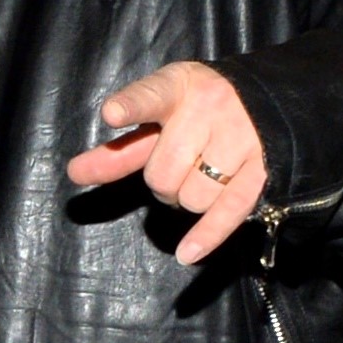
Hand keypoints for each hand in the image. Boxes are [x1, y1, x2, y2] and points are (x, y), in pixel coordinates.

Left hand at [65, 59, 267, 266]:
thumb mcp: (160, 123)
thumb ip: (120, 150)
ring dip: (189, 200)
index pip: (151, 96)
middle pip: (163, 173)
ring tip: (202, 177)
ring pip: (193, 198)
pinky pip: (229, 209)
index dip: (131, 106)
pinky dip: (207, 235)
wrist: (267, 103)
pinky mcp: (264, 167)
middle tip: (178, 169)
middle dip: (163, 183)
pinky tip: (187, 254)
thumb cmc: (198, 117)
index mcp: (178, 88)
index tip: (110, 113)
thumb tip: (75, 173)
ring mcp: (241, 136)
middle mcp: (210, 107)